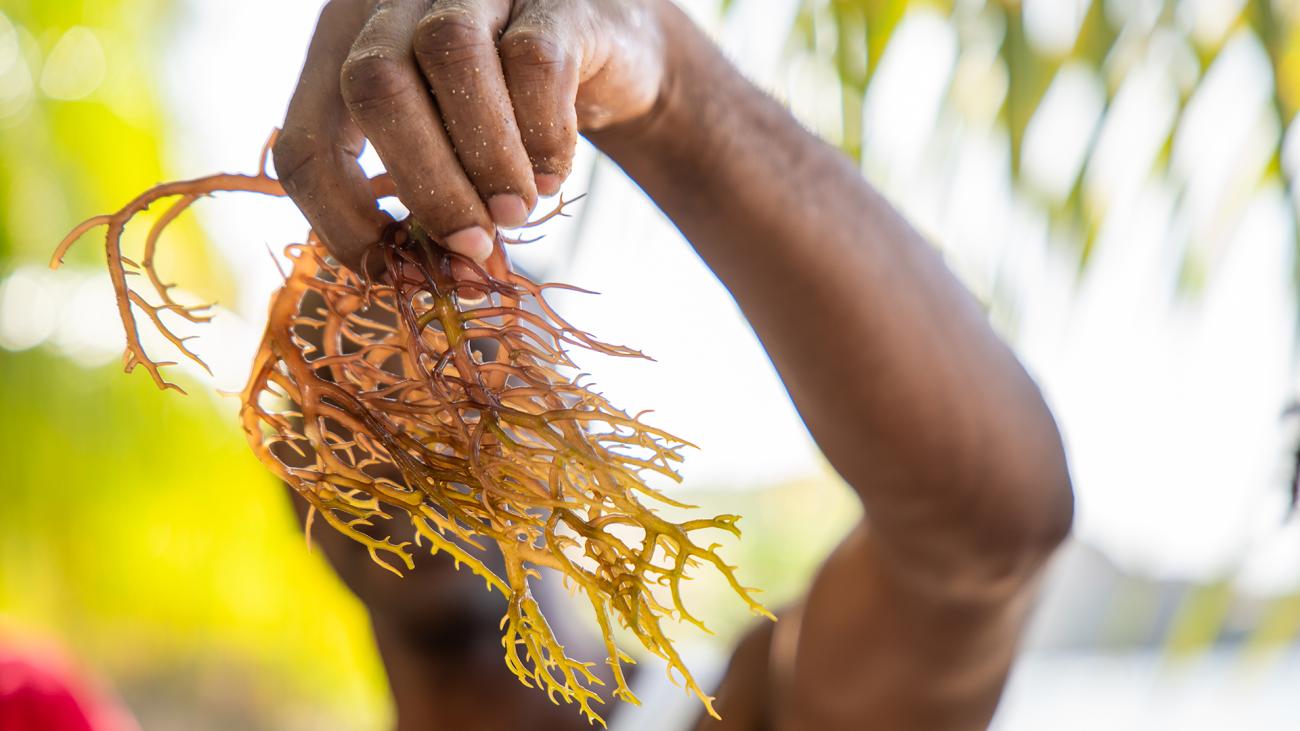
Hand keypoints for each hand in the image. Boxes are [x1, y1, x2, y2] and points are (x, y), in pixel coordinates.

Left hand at [273, 0, 668, 268]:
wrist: (610, 58)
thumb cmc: (511, 118)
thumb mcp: (451, 155)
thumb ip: (424, 202)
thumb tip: (421, 278)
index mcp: (345, 47)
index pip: (306, 138)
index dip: (340, 220)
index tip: (396, 273)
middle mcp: (396, 3)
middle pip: (373, 86)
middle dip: (425, 186)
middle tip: (470, 246)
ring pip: (450, 57)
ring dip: (485, 158)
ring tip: (515, 213)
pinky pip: (535, 61)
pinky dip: (544, 134)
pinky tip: (552, 174)